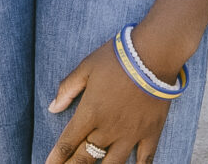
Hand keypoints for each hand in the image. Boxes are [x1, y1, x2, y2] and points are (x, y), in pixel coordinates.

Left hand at [46, 32, 175, 163]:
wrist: (154, 55)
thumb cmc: (117, 58)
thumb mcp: (86, 67)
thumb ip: (68, 88)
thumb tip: (53, 107)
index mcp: (90, 113)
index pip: (67, 143)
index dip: (56, 159)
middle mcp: (108, 129)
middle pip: (85, 158)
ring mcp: (130, 134)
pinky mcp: (150, 133)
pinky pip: (144, 160)